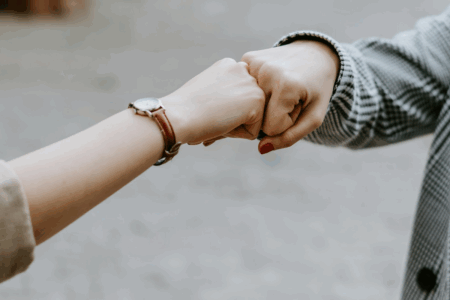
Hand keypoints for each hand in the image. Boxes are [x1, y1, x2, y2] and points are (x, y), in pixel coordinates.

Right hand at [161, 58, 264, 144]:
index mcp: (228, 65)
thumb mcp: (206, 91)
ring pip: (252, 118)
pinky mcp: (257, 100)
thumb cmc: (185, 109)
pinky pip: (253, 131)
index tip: (208, 109)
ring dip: (235, 126)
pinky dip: (237, 135)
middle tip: (211, 116)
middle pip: (247, 107)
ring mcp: (251, 83)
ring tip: (216, 119)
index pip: (238, 96)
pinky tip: (222, 123)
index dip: (224, 109)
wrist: (179, 115)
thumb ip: (224, 94)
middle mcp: (242, 68)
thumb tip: (234, 110)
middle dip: (232, 117)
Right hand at [208, 40, 338, 153]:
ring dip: (263, 103)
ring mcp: (254, 62)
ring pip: (249, 104)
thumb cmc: (317, 89)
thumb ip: (290, 137)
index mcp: (286, 85)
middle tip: (288, 99)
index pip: (271, 127)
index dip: (285, 123)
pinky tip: (268, 81)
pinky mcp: (247, 58)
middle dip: (272, 114)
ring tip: (279, 90)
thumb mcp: (314, 117)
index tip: (296, 107)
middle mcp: (266, 71)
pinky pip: (245, 89)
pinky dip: (256, 90)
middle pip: (257, 116)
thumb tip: (261, 149)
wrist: (316, 53)